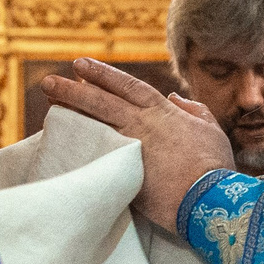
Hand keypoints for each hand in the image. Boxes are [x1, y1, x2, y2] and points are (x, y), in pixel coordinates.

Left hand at [41, 58, 232, 227]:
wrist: (210, 198)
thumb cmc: (214, 164)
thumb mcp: (210, 128)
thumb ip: (193, 110)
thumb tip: (176, 98)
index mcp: (162, 111)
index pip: (126, 86)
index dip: (102, 74)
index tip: (80, 66)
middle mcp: (142, 123)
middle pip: (101, 101)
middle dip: (74, 89)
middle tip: (49, 81)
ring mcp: (130, 147)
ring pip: (94, 123)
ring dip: (71, 110)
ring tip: (50, 101)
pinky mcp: (123, 173)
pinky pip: (95, 155)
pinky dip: (78, 146)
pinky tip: (60, 141)